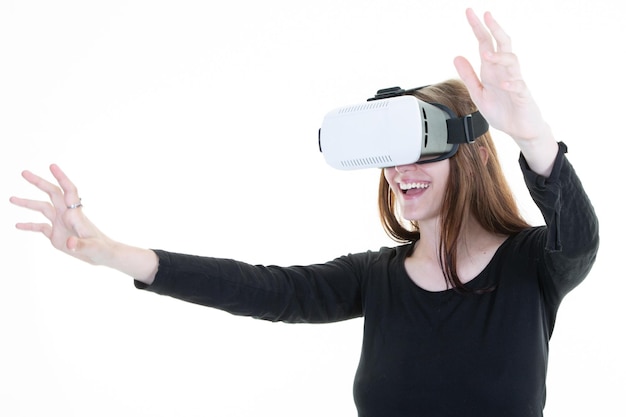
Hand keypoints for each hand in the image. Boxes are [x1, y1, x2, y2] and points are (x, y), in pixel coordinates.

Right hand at [10, 164, 114, 265]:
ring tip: (11, 199)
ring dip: (27, 203)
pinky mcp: (56, 234)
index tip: (52, 166)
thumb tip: (69, 243)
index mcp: (75, 214)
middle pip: (52, 193)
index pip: (68, 190)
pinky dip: (29, 225)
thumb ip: (80, 244)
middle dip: (39, 182)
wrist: (102, 255)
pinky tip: (17, 225)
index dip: (61, 177)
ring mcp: (60, 223)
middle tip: (23, 173)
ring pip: (42, 208)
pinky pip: (40, 226)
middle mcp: (66, 215)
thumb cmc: (101, 249)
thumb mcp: (92, 247)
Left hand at [453, 8, 550, 143]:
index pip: (486, 43)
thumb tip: (457, 56)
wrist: (520, 130)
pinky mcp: (523, 96)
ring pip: (512, 61)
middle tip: (486, 15)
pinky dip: (512, 83)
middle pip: (503, 44)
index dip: (478, 28)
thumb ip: (468, 76)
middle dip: (495, 29)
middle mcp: (504, 72)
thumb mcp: (479, 93)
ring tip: (486, 53)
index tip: (469, 12)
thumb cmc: (502, 111)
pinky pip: (519, 86)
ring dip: (499, 56)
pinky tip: (504, 83)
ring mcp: (515, 82)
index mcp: (492, 70)